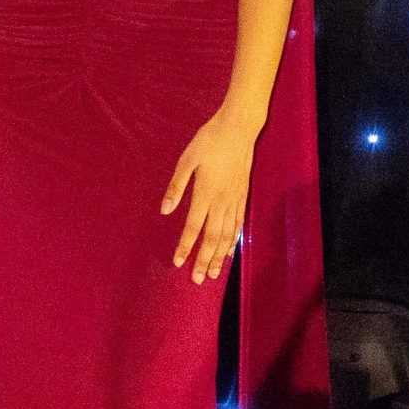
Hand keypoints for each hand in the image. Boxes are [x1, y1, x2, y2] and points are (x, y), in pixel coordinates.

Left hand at [163, 112, 258, 284]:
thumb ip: (176, 187)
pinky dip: (233, 241)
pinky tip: (229, 251)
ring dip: (218, 256)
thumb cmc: (208, 141)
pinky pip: (238, 224)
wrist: (238, 129)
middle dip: (203, 260)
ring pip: (227, 235)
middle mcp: (222, 201)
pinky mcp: (243, 196)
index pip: (193, 228)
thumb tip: (165, 211)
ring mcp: (235, 200)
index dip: (185, 247)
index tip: (178, 263)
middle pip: (212, 238)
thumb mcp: (186, 160)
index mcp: (205, 193)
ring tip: (212, 273)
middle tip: (197, 280)